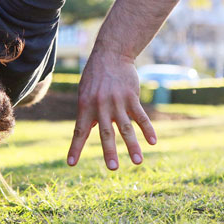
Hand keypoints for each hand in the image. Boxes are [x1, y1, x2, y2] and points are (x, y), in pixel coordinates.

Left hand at [67, 51, 156, 168]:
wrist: (111, 55)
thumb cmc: (95, 76)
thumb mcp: (84, 93)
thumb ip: (87, 112)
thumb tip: (89, 130)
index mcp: (85, 106)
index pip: (79, 131)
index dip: (75, 148)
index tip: (71, 163)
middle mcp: (101, 106)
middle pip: (106, 133)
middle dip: (109, 151)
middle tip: (113, 168)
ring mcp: (118, 102)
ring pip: (126, 128)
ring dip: (133, 146)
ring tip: (138, 162)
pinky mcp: (131, 98)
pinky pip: (141, 116)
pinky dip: (148, 129)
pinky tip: (153, 142)